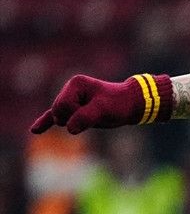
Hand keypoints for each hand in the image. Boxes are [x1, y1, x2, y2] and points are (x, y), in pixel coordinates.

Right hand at [30, 74, 170, 133]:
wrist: (130, 105)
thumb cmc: (119, 104)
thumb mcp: (104, 110)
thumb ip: (86, 117)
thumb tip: (69, 129)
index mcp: (76, 84)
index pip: (63, 105)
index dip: (77, 113)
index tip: (94, 110)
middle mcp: (70, 90)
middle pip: (58, 112)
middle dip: (73, 118)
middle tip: (94, 114)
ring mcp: (70, 99)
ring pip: (60, 118)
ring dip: (74, 122)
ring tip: (92, 116)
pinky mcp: (73, 110)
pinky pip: (55, 117)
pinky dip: (46, 123)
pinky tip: (35, 130)